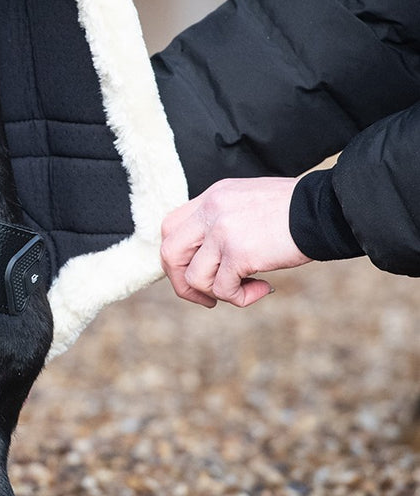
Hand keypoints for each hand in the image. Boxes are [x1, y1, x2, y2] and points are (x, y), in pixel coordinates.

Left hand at [160, 177, 311, 307]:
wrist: (326, 209)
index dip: (176, 256)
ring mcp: (222, 231)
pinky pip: (223, 289)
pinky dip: (241, 298)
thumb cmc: (296, 210)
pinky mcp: (239, 253)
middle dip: (183, 282)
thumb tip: (208, 258)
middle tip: (207, 297)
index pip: (170, 227)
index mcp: (212, 197)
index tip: (194, 271)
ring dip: (217, 293)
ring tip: (246, 289)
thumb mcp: (249, 203)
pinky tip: (264, 288)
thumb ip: (223, 222)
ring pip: (194, 277)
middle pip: (170, 253)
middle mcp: (211, 211)